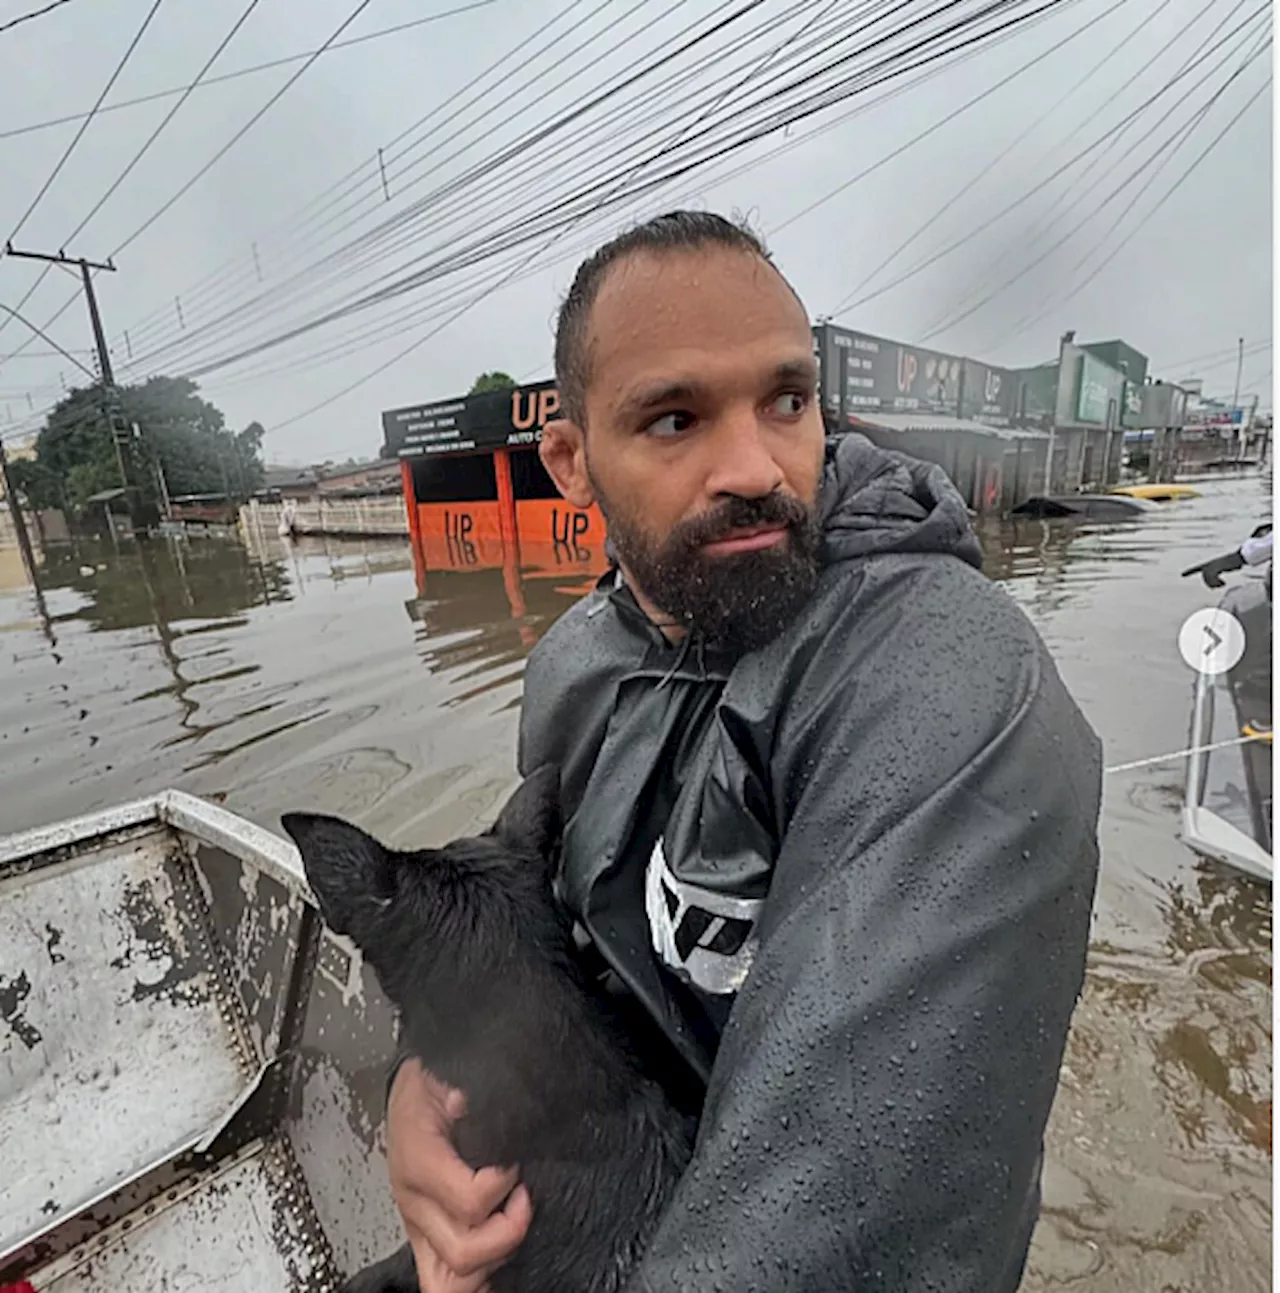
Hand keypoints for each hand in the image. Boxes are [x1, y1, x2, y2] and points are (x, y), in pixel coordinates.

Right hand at [386, 1059, 532, 1291]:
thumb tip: (466, 1100)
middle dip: (507, 1231)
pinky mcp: (423, 1238)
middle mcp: (414, 1201)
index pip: (469, 1200)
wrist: (409, 1090)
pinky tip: (498, 1267)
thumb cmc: (432, 1081)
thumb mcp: (445, 1073)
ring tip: (511, 1220)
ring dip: (493, 1257)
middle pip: (462, 1251)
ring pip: (450, 1280)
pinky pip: (441, 1283)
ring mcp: (417, 1225)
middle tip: (525, 1196)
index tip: (517, 1162)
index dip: (504, 1184)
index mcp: (418, 1159)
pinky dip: (474, 1281)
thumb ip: (462, 1087)